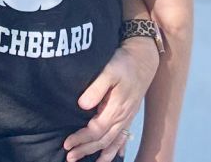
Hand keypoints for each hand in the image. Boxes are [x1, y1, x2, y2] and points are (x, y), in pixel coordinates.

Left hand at [63, 35, 158, 160]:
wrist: (144, 58)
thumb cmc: (125, 62)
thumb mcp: (109, 70)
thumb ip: (96, 88)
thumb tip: (82, 105)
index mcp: (116, 108)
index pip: (95, 130)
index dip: (81, 139)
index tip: (66, 143)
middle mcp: (123, 117)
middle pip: (102, 140)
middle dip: (85, 150)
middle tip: (69, 157)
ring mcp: (127, 117)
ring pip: (112, 142)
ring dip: (98, 153)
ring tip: (86, 161)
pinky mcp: (128, 114)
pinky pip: (121, 138)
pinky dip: (115, 150)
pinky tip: (111, 156)